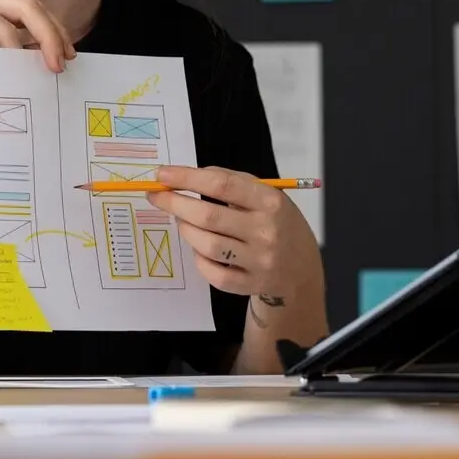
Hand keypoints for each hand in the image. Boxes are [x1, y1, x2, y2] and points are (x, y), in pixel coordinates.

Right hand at [0, 0, 75, 111]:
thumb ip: (18, 50)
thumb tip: (62, 56)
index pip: (32, 8)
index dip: (55, 30)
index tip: (70, 56)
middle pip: (26, 8)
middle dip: (49, 38)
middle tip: (58, 67)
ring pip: (5, 32)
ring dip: (16, 61)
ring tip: (17, 83)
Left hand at [147, 166, 322, 305]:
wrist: (300, 267)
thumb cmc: (277, 223)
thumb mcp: (266, 195)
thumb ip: (233, 182)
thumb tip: (187, 176)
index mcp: (270, 202)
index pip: (222, 184)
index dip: (187, 178)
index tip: (163, 174)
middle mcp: (265, 231)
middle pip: (208, 216)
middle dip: (175, 203)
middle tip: (158, 197)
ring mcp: (258, 261)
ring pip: (206, 245)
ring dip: (186, 229)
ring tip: (183, 221)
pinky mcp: (249, 284)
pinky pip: (211, 272)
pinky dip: (199, 258)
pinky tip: (201, 248)